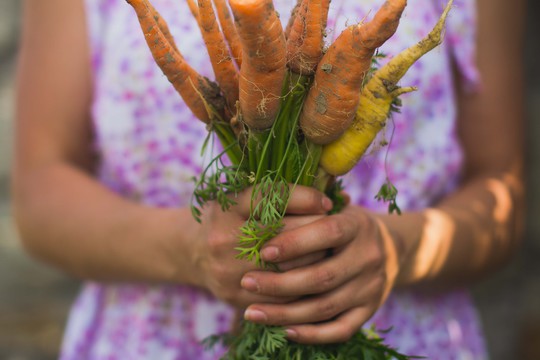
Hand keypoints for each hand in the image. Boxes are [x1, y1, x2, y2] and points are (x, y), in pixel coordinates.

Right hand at [190, 186, 333, 308]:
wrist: (192, 251)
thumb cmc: (230, 218)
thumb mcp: (243, 197)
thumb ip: (280, 194)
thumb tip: (337, 197)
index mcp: (228, 206)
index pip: (272, 197)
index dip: (305, 198)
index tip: (325, 203)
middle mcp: (225, 237)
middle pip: (285, 234)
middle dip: (316, 231)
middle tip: (335, 230)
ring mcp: (228, 269)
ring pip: (287, 268)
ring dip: (315, 260)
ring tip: (329, 252)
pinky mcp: (234, 296)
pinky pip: (281, 296)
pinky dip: (303, 287)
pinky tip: (314, 277)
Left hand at [240, 205, 400, 343]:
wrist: (392, 248)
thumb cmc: (345, 223)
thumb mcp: (334, 207)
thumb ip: (307, 205)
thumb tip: (270, 199)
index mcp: (358, 225)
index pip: (328, 232)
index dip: (296, 242)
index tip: (264, 251)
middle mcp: (368, 257)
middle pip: (323, 276)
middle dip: (280, 283)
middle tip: (247, 282)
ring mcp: (371, 288)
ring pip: (326, 307)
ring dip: (285, 313)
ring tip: (252, 312)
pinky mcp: (369, 311)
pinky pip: (340, 329)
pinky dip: (312, 334)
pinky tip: (284, 330)